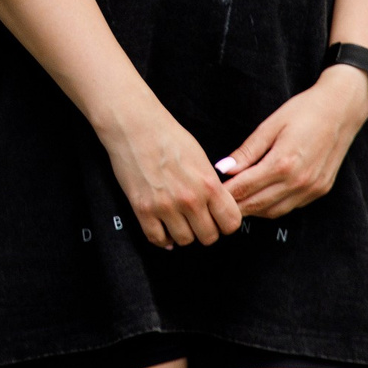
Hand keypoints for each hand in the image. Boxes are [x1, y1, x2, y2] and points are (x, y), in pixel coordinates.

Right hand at [99, 99, 243, 248]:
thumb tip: (216, 207)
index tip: (219, 219)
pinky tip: (163, 228)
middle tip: (198, 221)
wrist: (135, 126)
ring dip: (183, 234)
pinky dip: (162, 238)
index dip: (226, 223)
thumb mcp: (201, 158)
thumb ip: (211, 185)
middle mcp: (190, 199)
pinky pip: (157, 239)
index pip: (231, 223)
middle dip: (205, 231)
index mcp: (208, 184)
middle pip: (208, 237)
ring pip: (184, 241)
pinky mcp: (143, 209)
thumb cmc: (168, 136)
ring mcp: (165, 206)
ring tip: (179, 221)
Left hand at [216, 66, 367, 220]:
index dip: (224, 194)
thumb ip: (246, 151)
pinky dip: (272, 207)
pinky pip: (290, 207)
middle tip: (216, 204)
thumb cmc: (304, 111)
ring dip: (253, 210)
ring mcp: (311, 189)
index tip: (209, 194)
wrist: (341, 110)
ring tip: (235, 203)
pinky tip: (261, 198)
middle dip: (235, 206)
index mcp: (282, 163)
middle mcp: (298, 181)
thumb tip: (223, 169)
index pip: (244, 188)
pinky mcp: (320, 191)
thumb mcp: (270, 125)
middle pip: (257, 204)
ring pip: (273, 211)